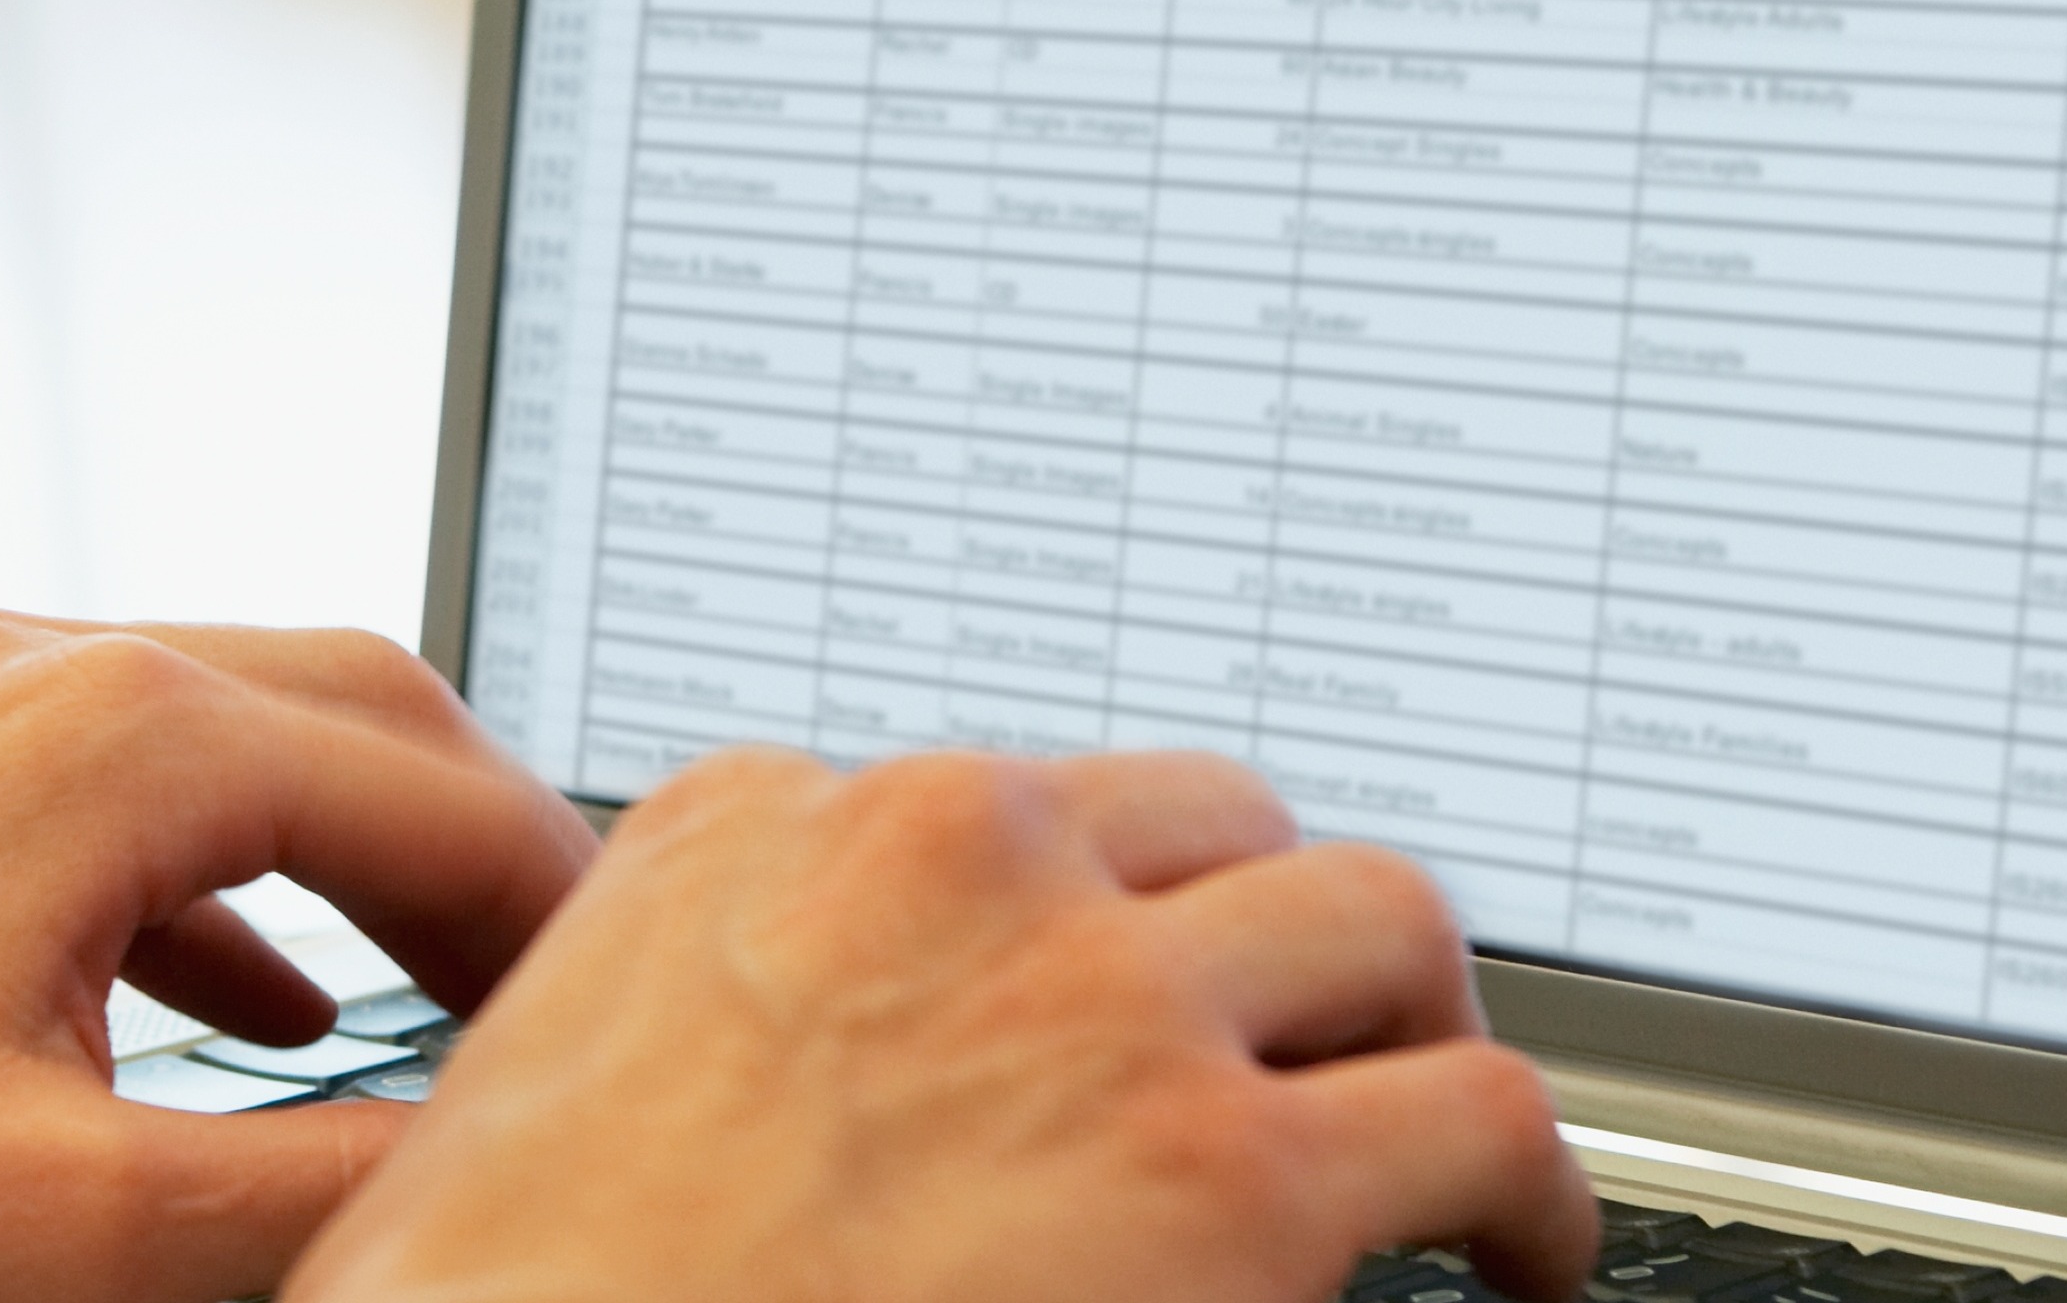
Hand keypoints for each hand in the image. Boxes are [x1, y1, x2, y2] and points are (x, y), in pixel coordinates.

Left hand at [0, 609, 599, 1302]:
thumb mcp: (71, 1234)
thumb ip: (317, 1191)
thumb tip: (485, 1177)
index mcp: (104, 737)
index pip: (436, 784)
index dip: (569, 909)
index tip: (651, 1008)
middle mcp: (13, 672)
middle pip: (346, 707)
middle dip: (478, 848)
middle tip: (584, 997)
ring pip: (217, 733)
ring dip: (347, 860)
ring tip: (448, 1016)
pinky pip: (91, 789)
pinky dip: (208, 888)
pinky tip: (236, 1021)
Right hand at [294, 745, 1592, 1302]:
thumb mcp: (533, 1087)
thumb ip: (685, 1011)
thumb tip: (782, 1078)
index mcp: (758, 829)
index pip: (997, 810)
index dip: (1081, 917)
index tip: (1110, 985)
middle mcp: (946, 863)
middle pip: (1207, 827)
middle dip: (1265, 936)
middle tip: (1302, 1041)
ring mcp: (1096, 997)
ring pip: (1376, 927)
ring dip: (1412, 1029)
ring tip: (1447, 1138)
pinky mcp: (1229, 1168)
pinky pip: (1476, 1121)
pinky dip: (1533, 1195)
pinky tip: (1523, 1259)